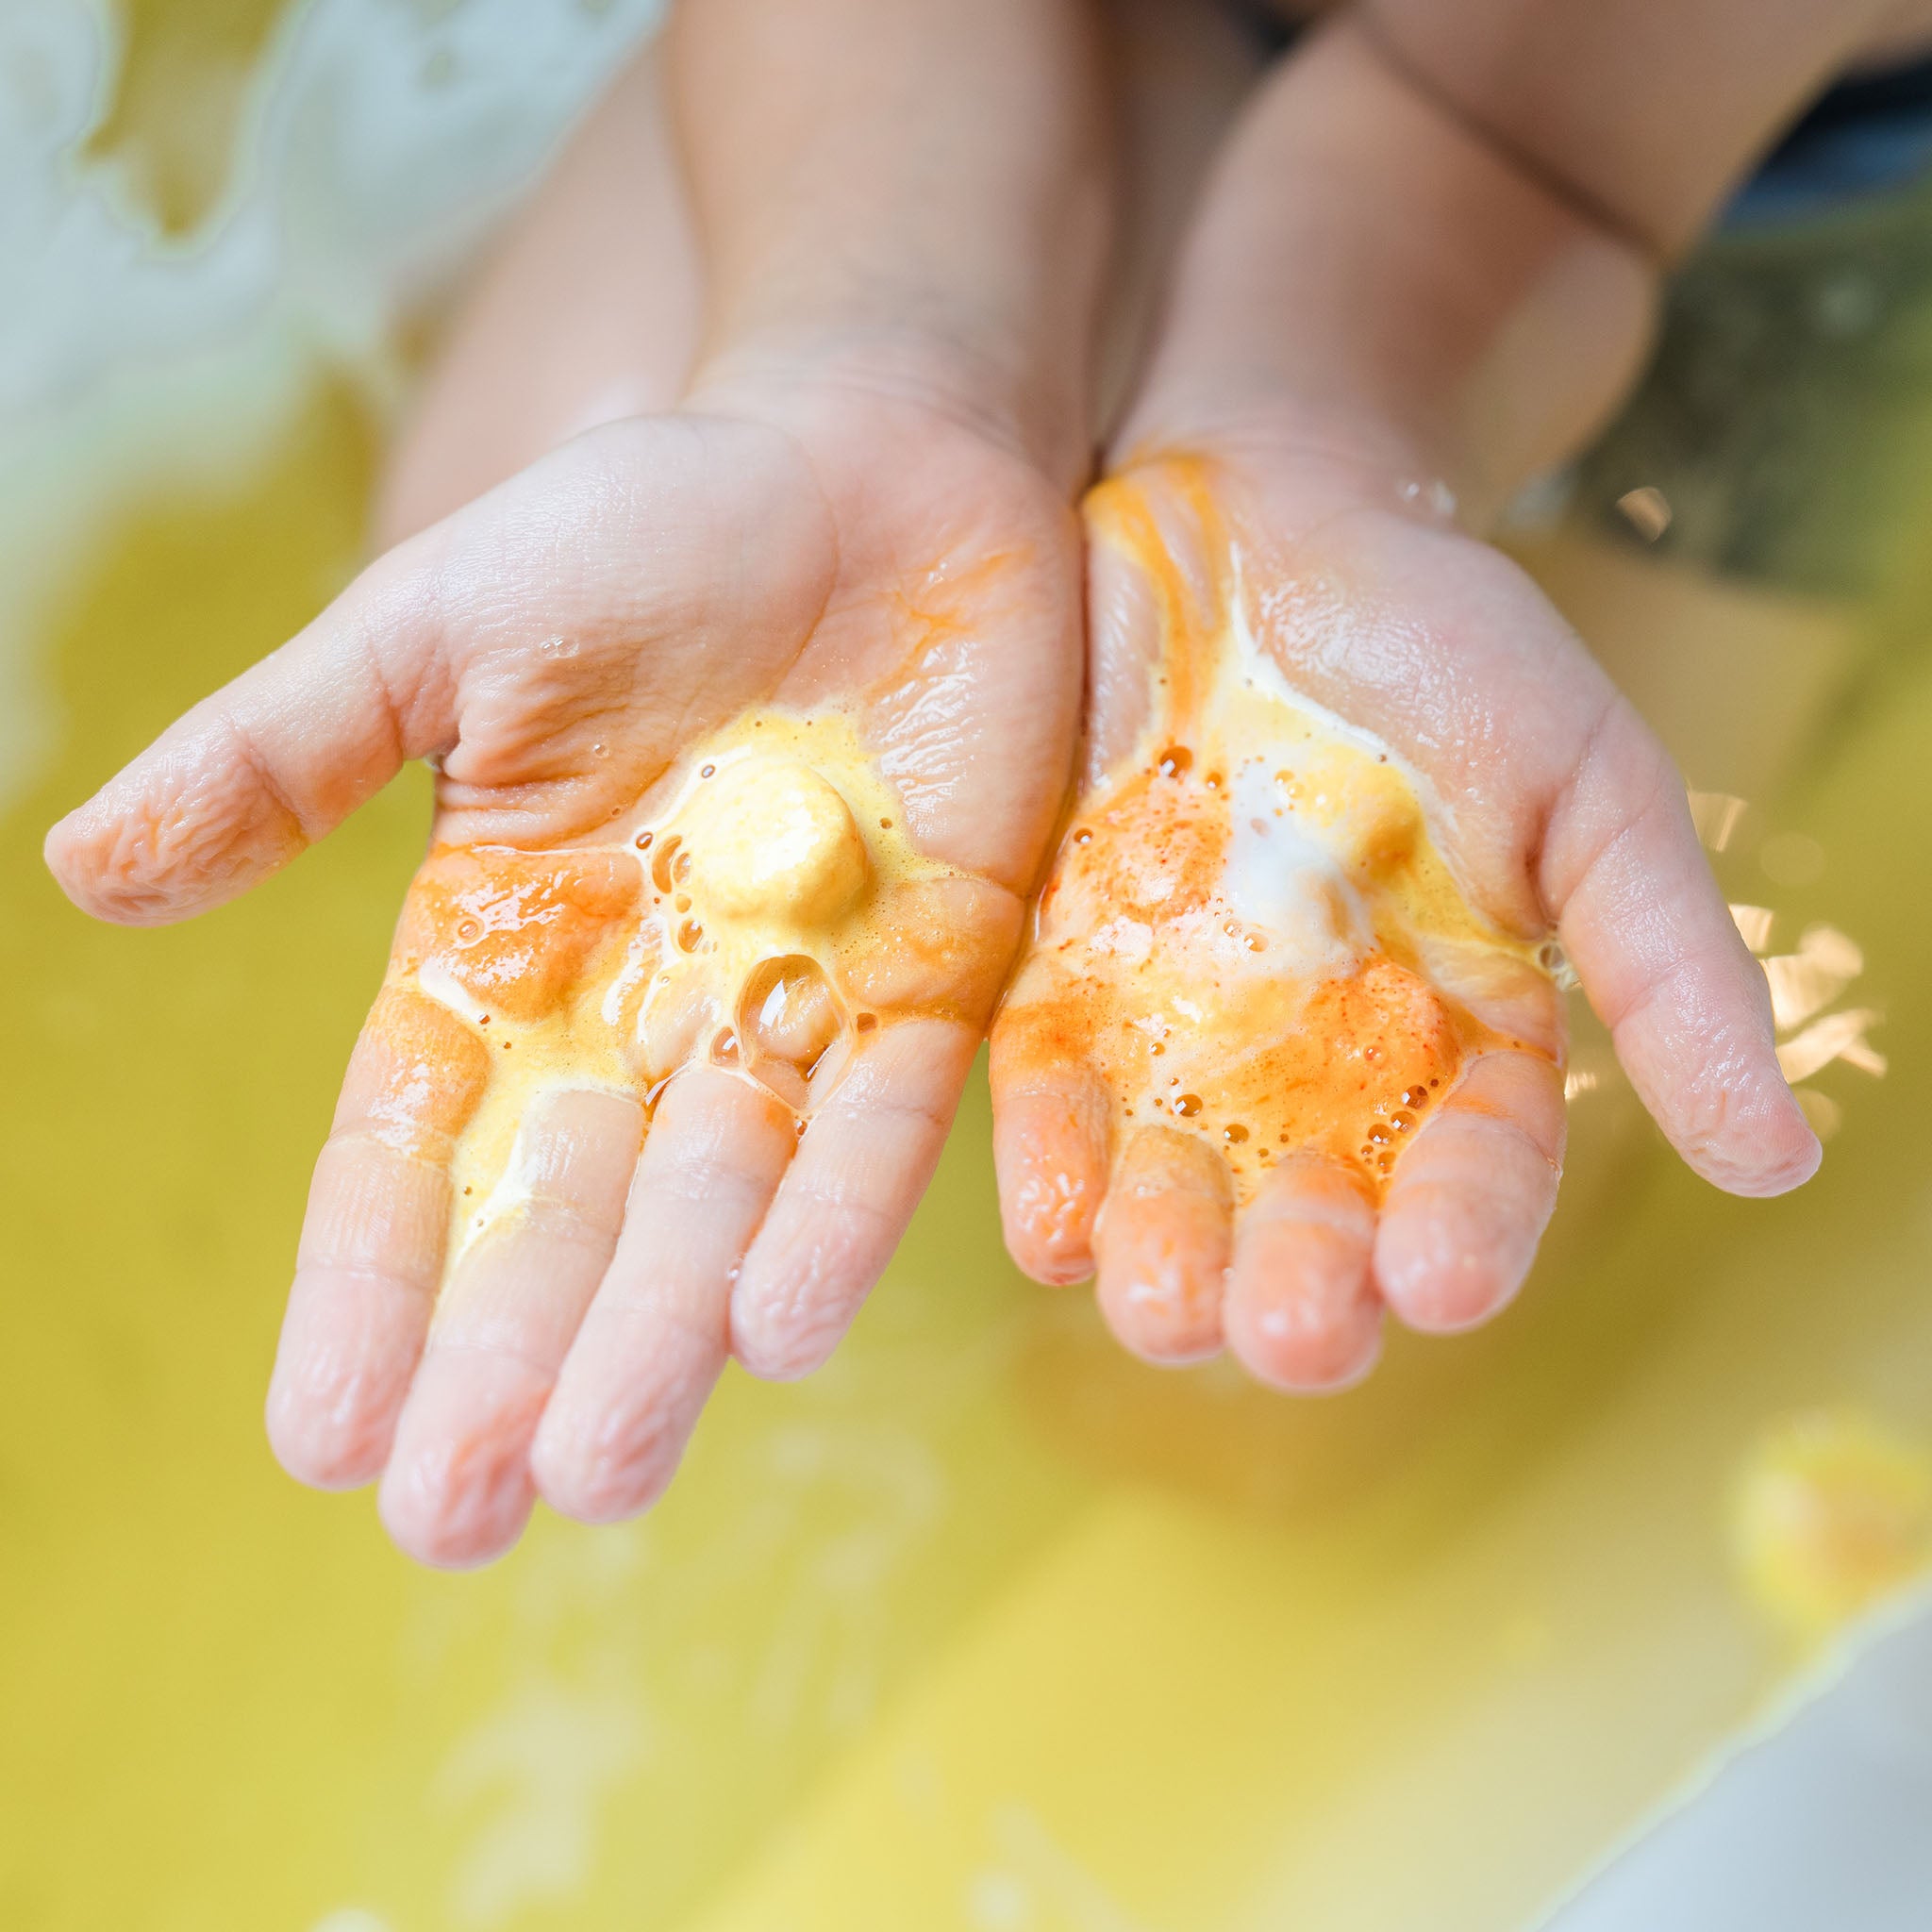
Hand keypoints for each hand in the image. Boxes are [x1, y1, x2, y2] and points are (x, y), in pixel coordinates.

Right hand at [47, 387, 1079, 1562]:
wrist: (872, 454)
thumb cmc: (653, 521)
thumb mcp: (440, 628)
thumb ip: (289, 757)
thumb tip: (83, 874)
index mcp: (514, 941)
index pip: (419, 1139)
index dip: (368, 1280)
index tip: (314, 1434)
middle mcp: (650, 1005)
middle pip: (567, 1211)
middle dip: (512, 1354)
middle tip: (456, 1518)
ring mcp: (796, 1000)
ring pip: (720, 1200)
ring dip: (662, 1334)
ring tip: (599, 1470)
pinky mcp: (936, 975)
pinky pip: (882, 1114)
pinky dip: (836, 1214)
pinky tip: (781, 1330)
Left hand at [991, 436, 1815, 1388]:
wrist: (1246, 513)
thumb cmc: (1441, 639)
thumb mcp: (1582, 781)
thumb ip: (1666, 960)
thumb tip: (1780, 1161)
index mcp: (1457, 1028)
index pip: (1473, 1167)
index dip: (1465, 1232)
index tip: (1443, 1281)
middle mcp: (1311, 1058)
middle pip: (1310, 1212)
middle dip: (1303, 1283)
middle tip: (1294, 1334)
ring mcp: (1175, 1024)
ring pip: (1174, 1183)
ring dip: (1170, 1256)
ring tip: (1164, 1308)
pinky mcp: (1057, 978)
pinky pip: (1049, 1097)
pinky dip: (1051, 1167)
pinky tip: (1058, 1226)